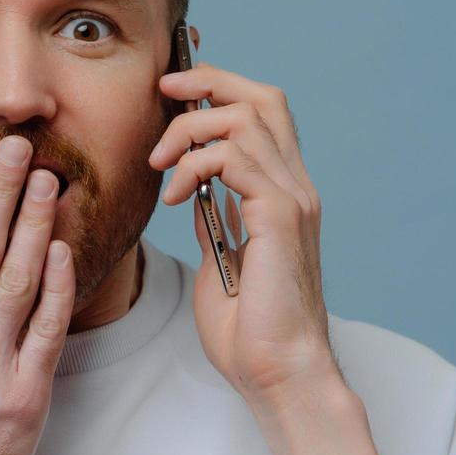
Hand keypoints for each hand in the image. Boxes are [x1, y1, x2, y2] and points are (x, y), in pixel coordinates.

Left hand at [148, 61, 341, 416]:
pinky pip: (237, 158)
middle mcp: (295, 187)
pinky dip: (196, 164)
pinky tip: (175, 195)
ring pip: (245, 117)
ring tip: (160, 166)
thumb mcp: (221, 258)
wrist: (278, 372)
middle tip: (164, 92)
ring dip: (189, 129)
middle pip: (262, 97)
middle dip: (208, 81)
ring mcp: (292, 199)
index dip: (219, 88)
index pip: (262, 113)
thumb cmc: (250, 330)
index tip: (172, 94)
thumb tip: (196, 191)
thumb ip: (216, 219)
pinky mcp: (279, 217)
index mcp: (283, 194)